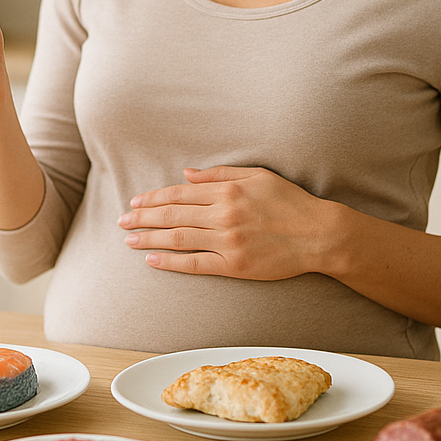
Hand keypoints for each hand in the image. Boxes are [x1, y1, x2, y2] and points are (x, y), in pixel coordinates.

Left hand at [119, 166, 339, 280]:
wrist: (318, 235)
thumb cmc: (290, 202)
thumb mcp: (258, 176)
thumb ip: (220, 174)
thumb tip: (187, 174)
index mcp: (228, 190)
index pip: (180, 193)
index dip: (153, 198)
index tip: (135, 203)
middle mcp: (224, 215)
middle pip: (172, 215)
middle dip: (143, 218)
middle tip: (122, 222)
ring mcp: (228, 242)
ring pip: (177, 238)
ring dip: (149, 239)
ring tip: (129, 240)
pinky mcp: (234, 266)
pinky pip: (195, 264)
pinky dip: (170, 263)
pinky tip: (152, 261)